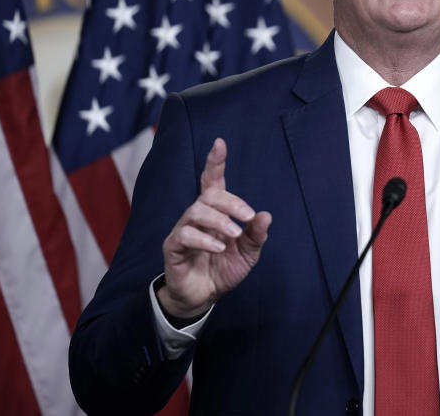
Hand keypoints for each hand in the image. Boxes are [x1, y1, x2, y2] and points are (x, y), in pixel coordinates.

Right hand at [158, 138, 271, 317]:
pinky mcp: (173, 247)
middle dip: (231, 201)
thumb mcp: (247, 254)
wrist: (204, 297)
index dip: (215, 162)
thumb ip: (256, 235)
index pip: (212, 182)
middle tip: (247, 216)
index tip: (219, 143)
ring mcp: (183, 230)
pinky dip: (204, 239)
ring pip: (195, 212)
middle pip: (208, 195)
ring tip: (234, 235)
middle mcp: (197, 217)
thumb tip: (266, 215)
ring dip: (219, 220)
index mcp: (215, 213)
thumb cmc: (223, 269)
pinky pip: (184, 235)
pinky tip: (218, 248)